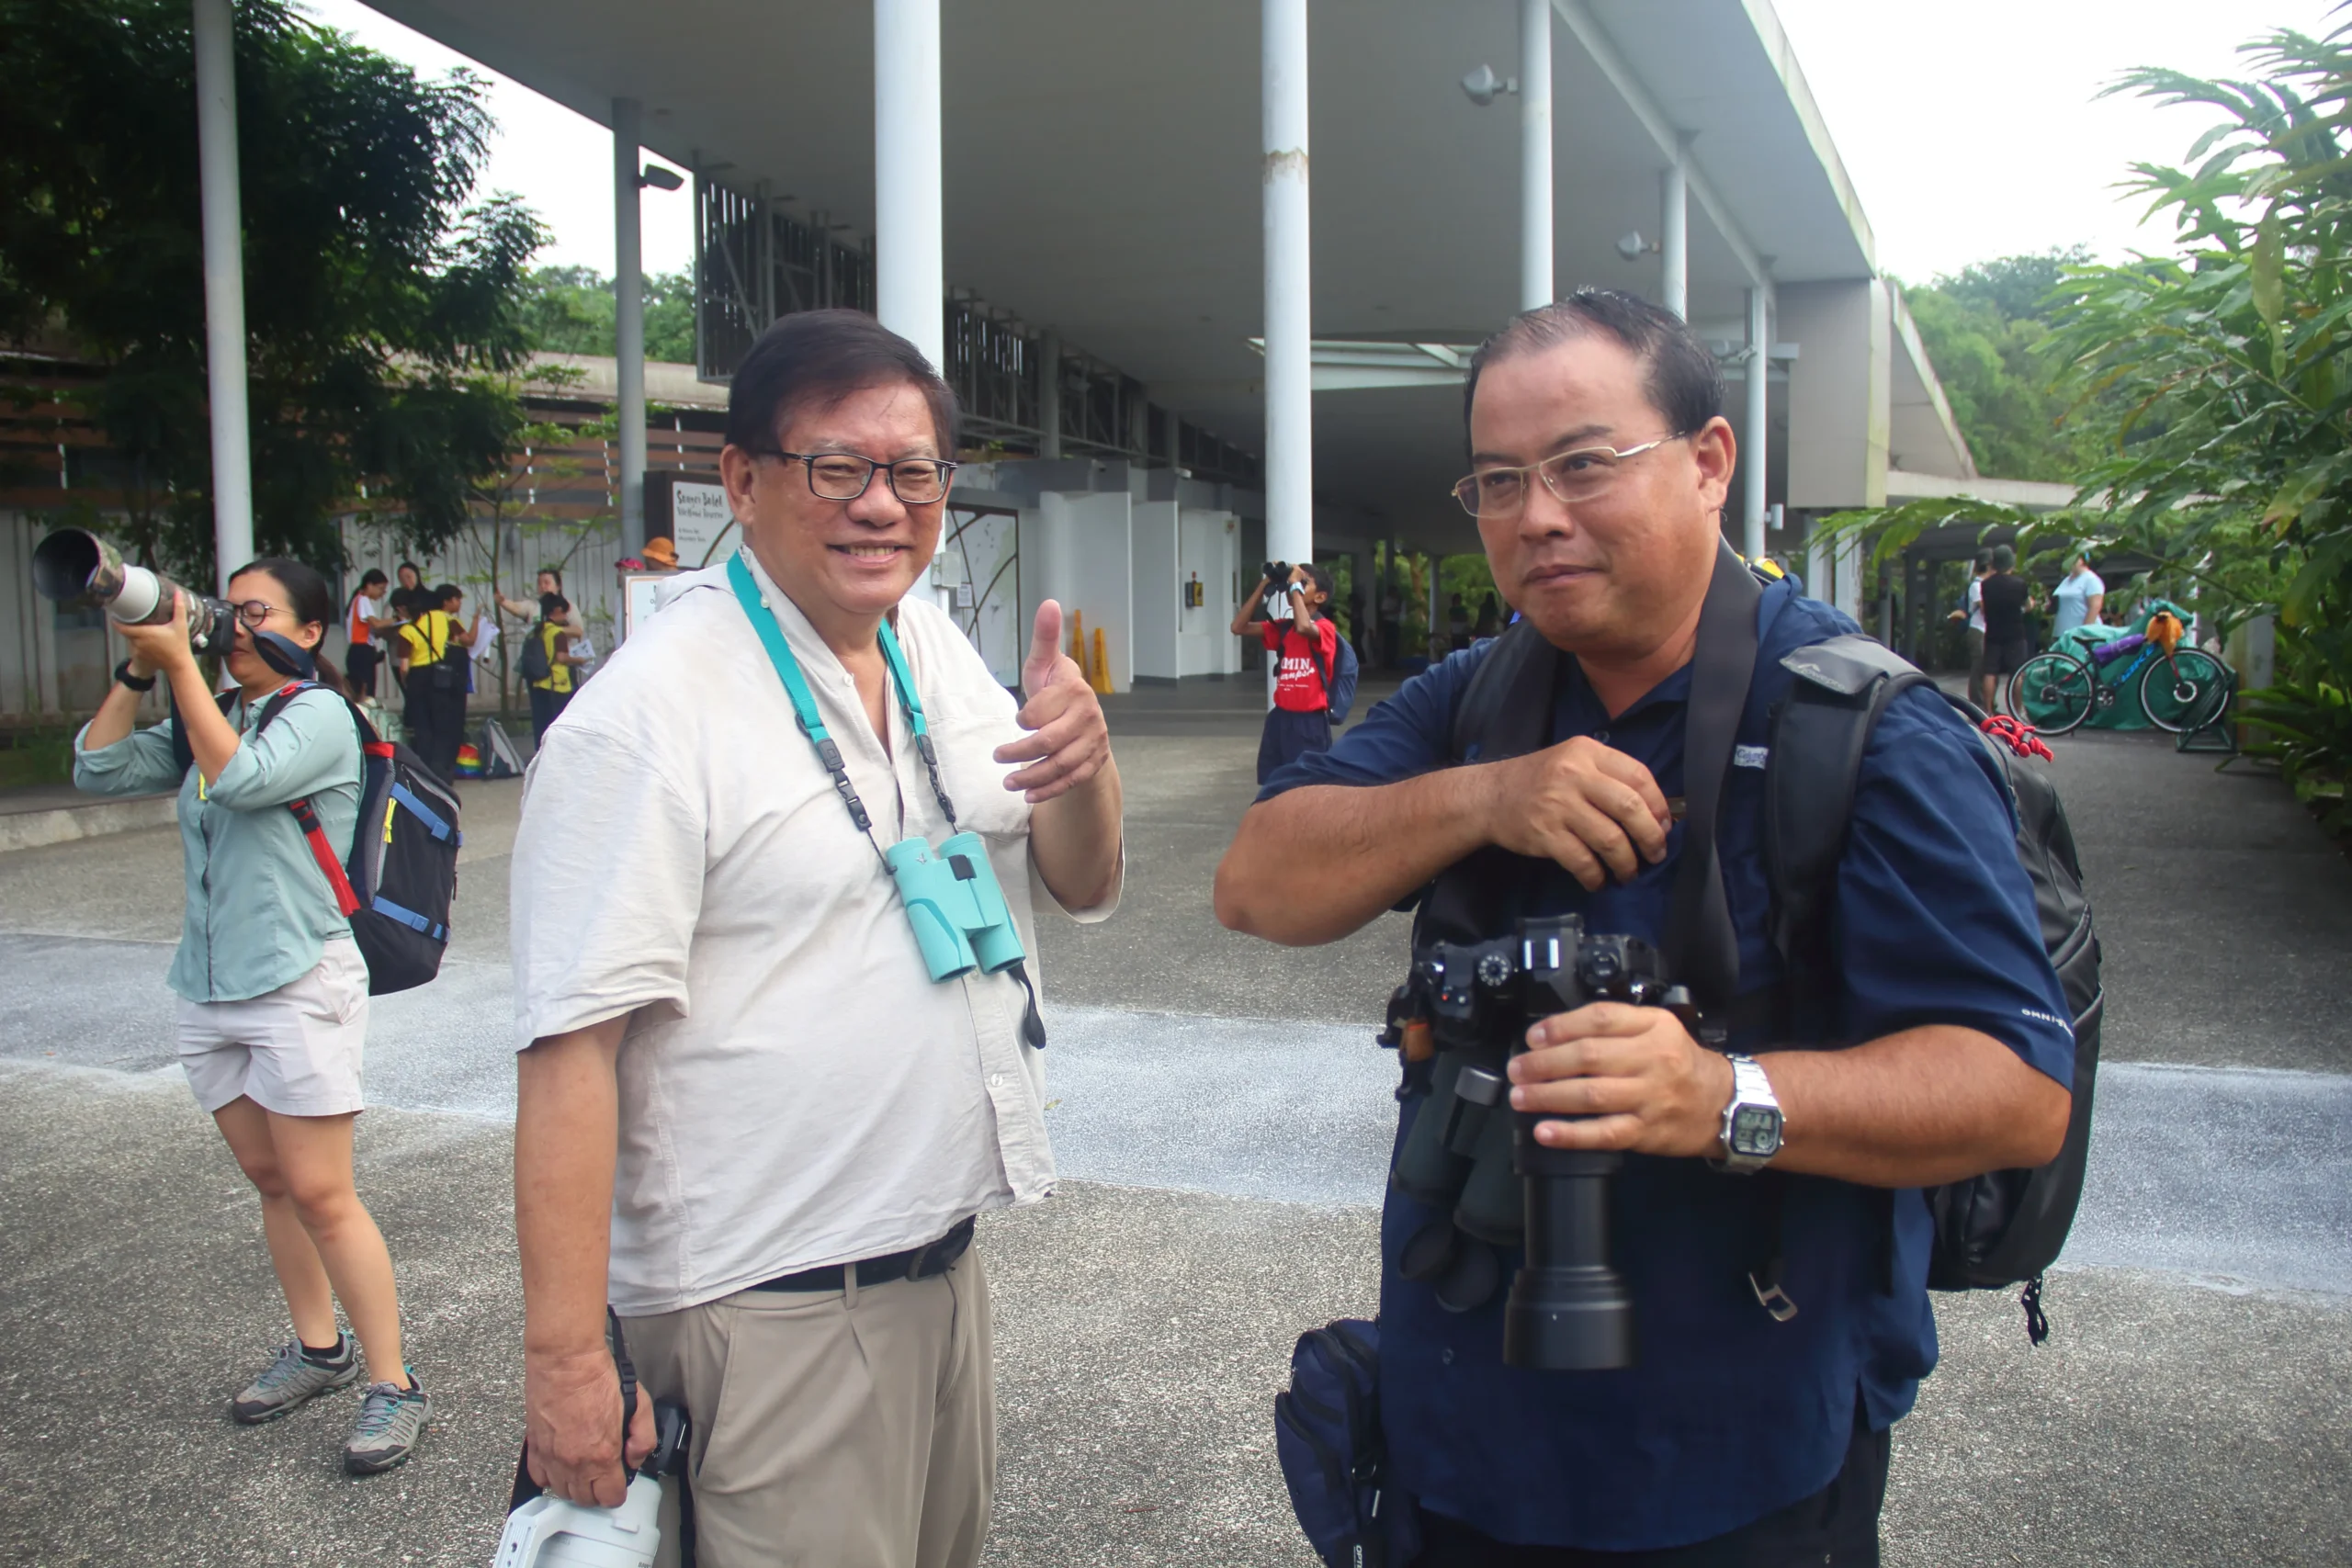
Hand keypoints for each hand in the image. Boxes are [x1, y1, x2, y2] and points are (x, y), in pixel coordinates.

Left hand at [115, 589, 194, 678]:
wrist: (179, 665)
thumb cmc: (179, 645)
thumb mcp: (180, 625)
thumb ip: (179, 608)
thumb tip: (178, 593)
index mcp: (145, 633)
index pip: (122, 628)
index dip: (116, 622)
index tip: (114, 616)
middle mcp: (139, 642)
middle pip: (126, 633)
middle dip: (127, 627)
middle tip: (130, 619)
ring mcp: (139, 651)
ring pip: (130, 640)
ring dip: (132, 635)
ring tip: (139, 630)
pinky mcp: (141, 657)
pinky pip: (134, 648)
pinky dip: (136, 644)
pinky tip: (145, 642)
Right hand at [523, 1345, 657, 1507]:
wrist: (565, 1360)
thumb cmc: (596, 1376)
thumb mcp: (639, 1403)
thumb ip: (644, 1437)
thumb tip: (635, 1457)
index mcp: (601, 1454)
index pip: (609, 1497)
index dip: (617, 1493)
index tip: (618, 1484)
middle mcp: (573, 1462)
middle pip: (584, 1499)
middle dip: (597, 1492)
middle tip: (603, 1477)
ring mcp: (551, 1456)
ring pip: (561, 1491)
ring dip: (574, 1486)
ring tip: (584, 1471)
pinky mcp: (535, 1446)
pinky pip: (539, 1476)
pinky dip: (550, 1476)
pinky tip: (561, 1465)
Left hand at [994, 600, 1110, 802]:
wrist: (1082, 717)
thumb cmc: (1055, 689)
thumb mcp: (1045, 663)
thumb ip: (1045, 637)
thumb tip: (1049, 602)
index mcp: (1075, 690)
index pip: (1041, 712)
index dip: (1024, 719)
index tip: (1015, 721)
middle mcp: (1089, 717)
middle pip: (1049, 742)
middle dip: (1020, 753)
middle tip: (997, 757)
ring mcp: (1094, 742)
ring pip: (1060, 765)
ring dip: (1032, 777)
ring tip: (1007, 783)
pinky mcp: (1094, 762)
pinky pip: (1071, 781)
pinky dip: (1049, 790)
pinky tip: (1028, 796)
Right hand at [1476, 736, 1670, 889]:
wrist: (1488, 796)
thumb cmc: (1539, 780)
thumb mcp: (1574, 762)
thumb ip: (1609, 778)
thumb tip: (1655, 815)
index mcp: (1587, 752)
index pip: (1639, 776)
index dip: (1659, 805)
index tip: (1664, 825)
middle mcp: (1574, 774)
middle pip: (1629, 808)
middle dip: (1651, 837)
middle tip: (1655, 854)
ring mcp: (1558, 805)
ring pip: (1610, 840)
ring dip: (1627, 863)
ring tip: (1628, 873)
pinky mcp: (1545, 834)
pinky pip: (1583, 861)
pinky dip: (1596, 876)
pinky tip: (1598, 880)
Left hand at [1507, 1003, 1734, 1156]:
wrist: (1723, 1103)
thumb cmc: (1680, 1063)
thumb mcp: (1659, 1028)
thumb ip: (1617, 1024)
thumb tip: (1556, 1031)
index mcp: (1653, 1027)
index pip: (1600, 1019)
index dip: (1560, 1026)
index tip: (1533, 1037)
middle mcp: (1652, 1059)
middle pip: (1588, 1057)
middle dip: (1543, 1063)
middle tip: (1517, 1069)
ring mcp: (1649, 1098)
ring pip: (1590, 1095)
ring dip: (1547, 1095)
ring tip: (1520, 1097)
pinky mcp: (1645, 1132)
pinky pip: (1603, 1134)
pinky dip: (1570, 1134)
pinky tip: (1545, 1132)